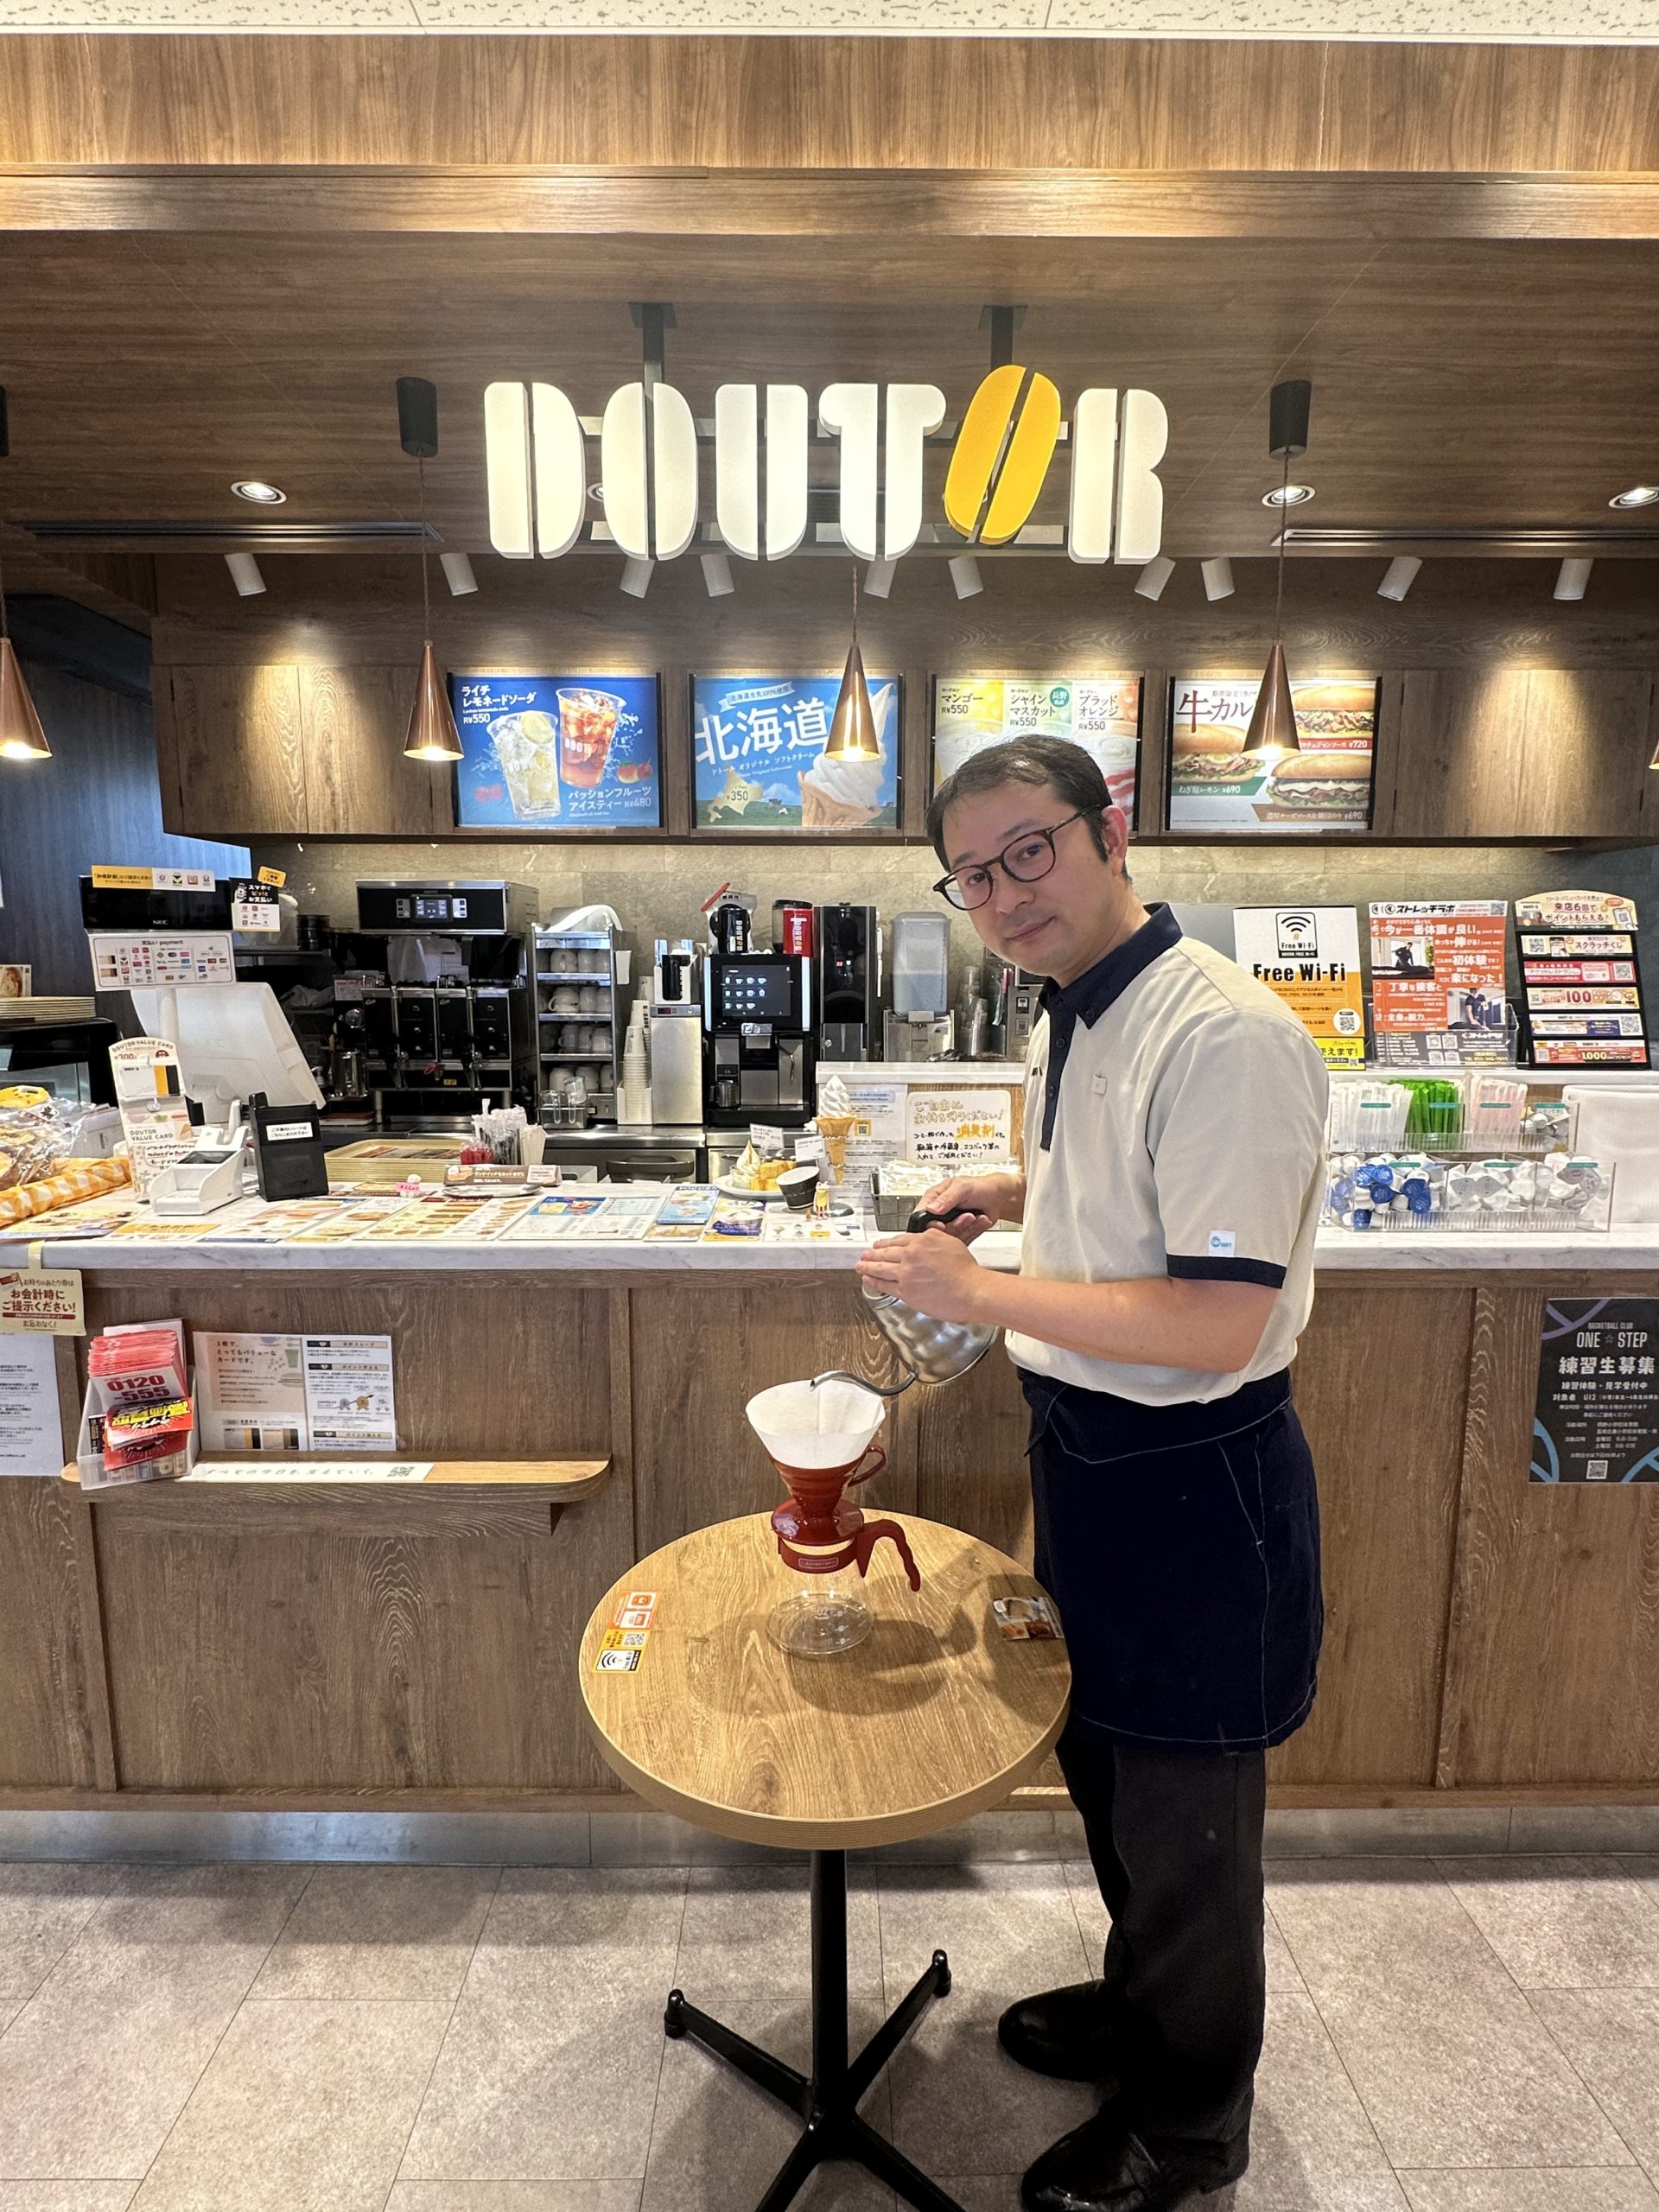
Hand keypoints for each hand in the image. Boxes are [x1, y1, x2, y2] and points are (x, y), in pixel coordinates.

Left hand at [856, 1224, 988, 1323]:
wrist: (971, 1290)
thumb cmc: (966, 1271)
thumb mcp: (951, 1242)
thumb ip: (935, 1237)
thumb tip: (925, 1234)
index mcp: (922, 1240)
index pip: (896, 1240)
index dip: (884, 1244)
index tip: (879, 1245)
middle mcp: (911, 1254)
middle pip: (884, 1253)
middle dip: (871, 1254)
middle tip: (864, 1255)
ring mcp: (906, 1273)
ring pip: (880, 1268)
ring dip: (867, 1267)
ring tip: (860, 1266)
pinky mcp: (906, 1290)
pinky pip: (884, 1285)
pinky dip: (873, 1282)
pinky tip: (868, 1279)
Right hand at [908, 1175, 1003, 1243]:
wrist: (998, 1197)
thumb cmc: (980, 1187)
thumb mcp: (962, 1188)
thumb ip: (946, 1198)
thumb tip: (931, 1208)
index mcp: (934, 1198)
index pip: (921, 1214)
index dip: (930, 1223)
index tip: (941, 1224)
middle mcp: (939, 1212)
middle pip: (934, 1229)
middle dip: (952, 1225)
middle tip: (965, 1217)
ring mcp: (949, 1223)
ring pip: (948, 1236)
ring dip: (963, 1228)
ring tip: (973, 1216)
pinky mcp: (959, 1233)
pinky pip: (960, 1239)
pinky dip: (971, 1232)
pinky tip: (978, 1221)